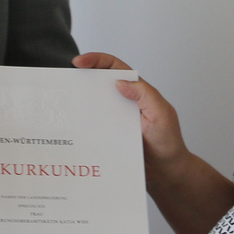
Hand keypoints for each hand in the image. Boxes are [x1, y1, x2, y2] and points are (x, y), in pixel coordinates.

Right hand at [74, 52, 187, 170]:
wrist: (166, 173)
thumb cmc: (168, 143)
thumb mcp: (161, 114)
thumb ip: (144, 94)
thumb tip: (120, 82)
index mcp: (137, 92)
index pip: (115, 68)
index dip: (96, 60)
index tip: (79, 62)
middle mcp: (124, 103)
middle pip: (99, 83)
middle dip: (81, 77)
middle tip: (65, 81)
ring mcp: (115, 120)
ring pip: (93, 105)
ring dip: (79, 103)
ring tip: (65, 104)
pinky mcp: (109, 136)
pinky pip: (92, 127)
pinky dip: (81, 125)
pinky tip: (72, 128)